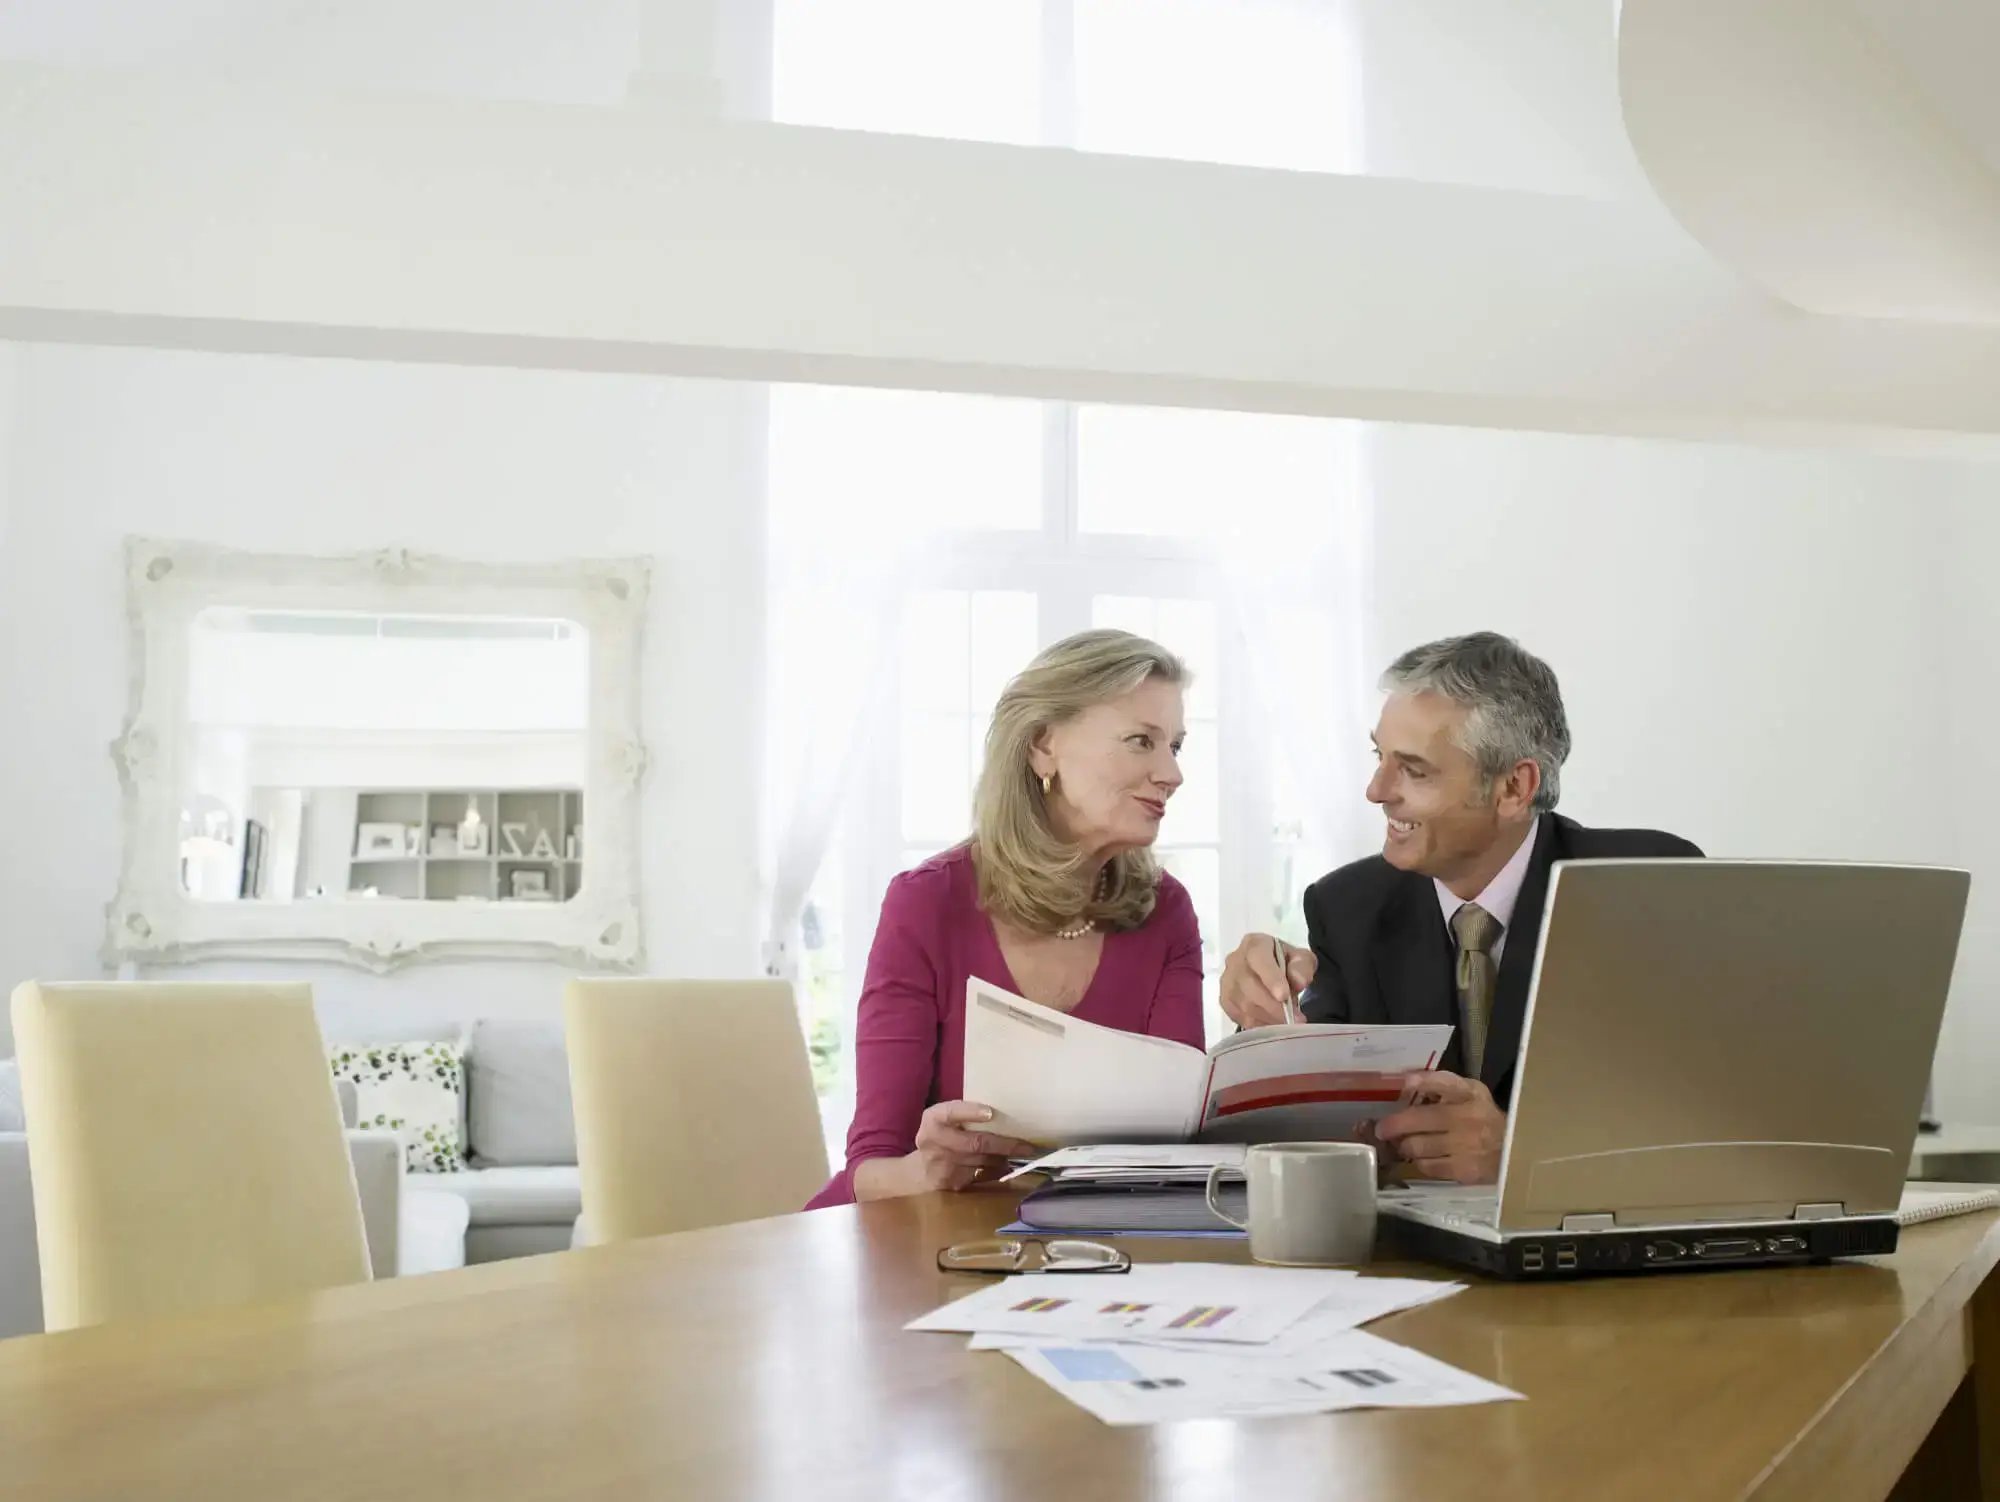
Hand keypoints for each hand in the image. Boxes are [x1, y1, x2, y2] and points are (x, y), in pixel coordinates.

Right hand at [905, 1100, 1044, 1192]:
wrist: (919, 1171)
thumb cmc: (940, 1137)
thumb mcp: (943, 1121)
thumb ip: (964, 1115)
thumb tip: (1002, 1114)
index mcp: (933, 1120)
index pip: (951, 1112)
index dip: (970, 1112)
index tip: (990, 1113)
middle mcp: (935, 1141)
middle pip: (974, 1143)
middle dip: (1004, 1144)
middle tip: (1026, 1145)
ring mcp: (943, 1165)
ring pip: (982, 1161)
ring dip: (1004, 1157)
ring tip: (1021, 1152)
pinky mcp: (952, 1183)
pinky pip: (982, 1176)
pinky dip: (997, 1170)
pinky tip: (1006, 1165)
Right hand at [1219, 933, 1315, 1028]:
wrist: (1272, 972)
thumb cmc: (1287, 964)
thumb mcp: (1302, 959)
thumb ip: (1302, 967)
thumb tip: (1299, 981)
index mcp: (1254, 944)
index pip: (1259, 958)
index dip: (1270, 978)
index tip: (1283, 996)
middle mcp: (1235, 960)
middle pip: (1249, 985)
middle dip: (1273, 1006)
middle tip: (1295, 1019)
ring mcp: (1227, 981)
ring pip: (1243, 1004)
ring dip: (1268, 1018)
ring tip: (1287, 1024)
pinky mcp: (1225, 1000)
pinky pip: (1239, 1016)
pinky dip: (1258, 1024)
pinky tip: (1273, 1025)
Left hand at [1371, 1071, 1506, 1183]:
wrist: (1514, 1152)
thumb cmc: (1485, 1117)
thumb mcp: (1472, 1092)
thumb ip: (1443, 1085)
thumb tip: (1407, 1082)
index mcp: (1470, 1094)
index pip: (1445, 1083)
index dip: (1423, 1081)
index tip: (1406, 1082)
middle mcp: (1467, 1118)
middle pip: (1418, 1119)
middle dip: (1393, 1125)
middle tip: (1382, 1129)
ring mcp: (1466, 1146)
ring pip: (1416, 1146)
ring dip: (1404, 1146)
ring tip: (1404, 1144)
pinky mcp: (1463, 1170)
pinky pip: (1427, 1166)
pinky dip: (1420, 1162)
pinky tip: (1424, 1157)